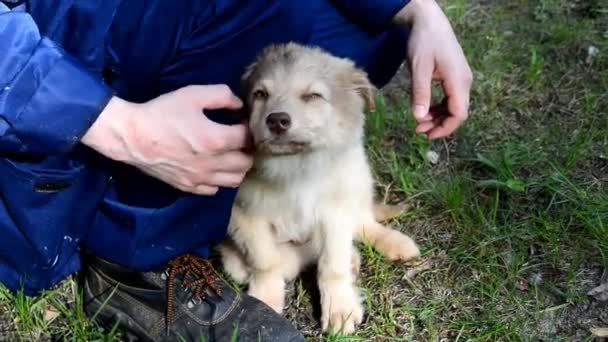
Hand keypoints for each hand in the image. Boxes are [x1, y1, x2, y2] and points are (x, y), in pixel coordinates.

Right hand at [82, 85, 252, 194]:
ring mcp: (201, 178)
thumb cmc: (162, 113)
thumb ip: (222, 95)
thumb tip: (240, 106)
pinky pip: (215, 189)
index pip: (247, 137)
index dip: (248, 128)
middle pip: (246, 162)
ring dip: (238, 167)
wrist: (132, 136)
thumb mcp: (193, 94)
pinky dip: (219, 179)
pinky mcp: (189, 186)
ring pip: (235, 180)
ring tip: (230, 154)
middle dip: (247, 149)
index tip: (241, 122)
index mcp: (216, 139)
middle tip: (239, 140)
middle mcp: (212, 163)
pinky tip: (213, 167)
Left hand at [395, 0, 472, 139]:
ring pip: (453, 106)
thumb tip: (419, 118)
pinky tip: (425, 110)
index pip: (459, 114)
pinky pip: (450, 98)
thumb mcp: (419, 68)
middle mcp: (464, 82)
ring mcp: (460, 79)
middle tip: (418, 130)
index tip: (427, 135)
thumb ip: (420, 93)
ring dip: (438, 117)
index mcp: (458, 80)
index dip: (445, 128)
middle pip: (458, 112)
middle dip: (440, 125)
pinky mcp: (454, 76)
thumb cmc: (423, 42)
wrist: (428, 21)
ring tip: (419, 122)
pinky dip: (438, 107)